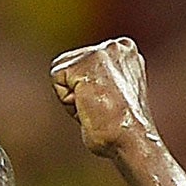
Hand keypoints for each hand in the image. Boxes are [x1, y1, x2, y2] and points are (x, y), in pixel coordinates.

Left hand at [51, 37, 161, 159]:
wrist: (129, 139)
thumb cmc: (122, 127)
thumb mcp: (117, 92)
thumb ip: (101, 76)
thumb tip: (81, 80)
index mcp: (127, 50)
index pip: (82, 64)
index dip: (86, 90)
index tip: (108, 103)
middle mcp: (117, 45)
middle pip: (69, 66)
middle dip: (76, 91)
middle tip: (100, 107)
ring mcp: (101, 52)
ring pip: (60, 73)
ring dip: (71, 97)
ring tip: (95, 107)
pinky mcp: (84, 64)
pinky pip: (56, 80)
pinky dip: (66, 101)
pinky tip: (89, 106)